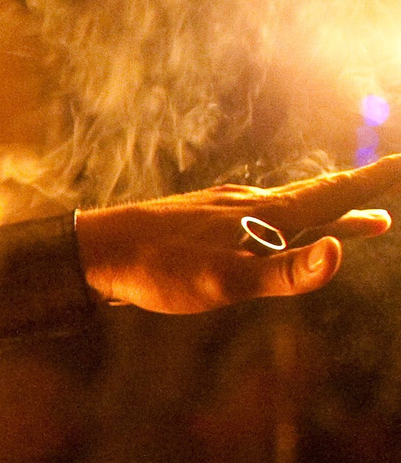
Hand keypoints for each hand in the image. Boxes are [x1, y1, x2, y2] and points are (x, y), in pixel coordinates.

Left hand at [77, 157, 400, 312]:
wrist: (92, 252)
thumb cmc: (157, 269)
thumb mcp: (224, 281)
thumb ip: (285, 273)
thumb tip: (342, 254)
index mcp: (265, 216)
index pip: (334, 194)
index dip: (373, 182)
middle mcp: (251, 205)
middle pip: (320, 196)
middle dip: (363, 191)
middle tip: (398, 180)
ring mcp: (226, 212)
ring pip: (294, 209)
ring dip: (335, 212)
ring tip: (368, 221)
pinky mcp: (203, 225)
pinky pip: (264, 221)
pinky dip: (293, 225)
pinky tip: (281, 235)